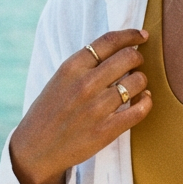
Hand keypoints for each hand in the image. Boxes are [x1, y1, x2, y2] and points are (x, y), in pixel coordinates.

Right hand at [9, 29, 151, 183]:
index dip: (131, 35)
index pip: (109, 41)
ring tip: (137, 85)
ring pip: (137, 82)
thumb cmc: (50, 111)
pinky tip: (144, 100)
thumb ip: (85, 64)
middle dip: (138, 58)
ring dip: (142, 80)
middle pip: (128, 57)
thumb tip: (119, 48)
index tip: (142, 36)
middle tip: (137, 63)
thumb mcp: (61, 79)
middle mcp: (85, 84)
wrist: (35, 148)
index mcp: (71, 67)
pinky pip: (139, 110)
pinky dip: (146, 102)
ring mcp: (96, 108)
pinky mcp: (105, 131)